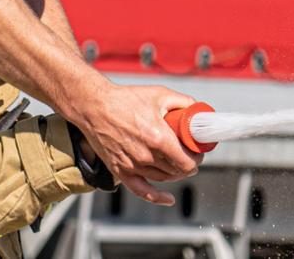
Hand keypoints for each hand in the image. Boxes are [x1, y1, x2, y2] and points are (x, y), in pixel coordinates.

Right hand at [67, 80, 202, 205]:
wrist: (94, 106)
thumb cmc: (124, 100)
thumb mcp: (159, 94)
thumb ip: (184, 102)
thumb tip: (199, 112)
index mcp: (159, 138)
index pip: (187, 161)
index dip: (197, 158)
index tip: (197, 153)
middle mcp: (146, 155)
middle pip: (177, 171)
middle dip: (188, 164)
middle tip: (189, 155)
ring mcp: (133, 165)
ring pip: (163, 179)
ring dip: (174, 174)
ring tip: (177, 163)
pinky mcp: (120, 170)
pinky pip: (141, 191)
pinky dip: (157, 197)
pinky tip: (168, 198)